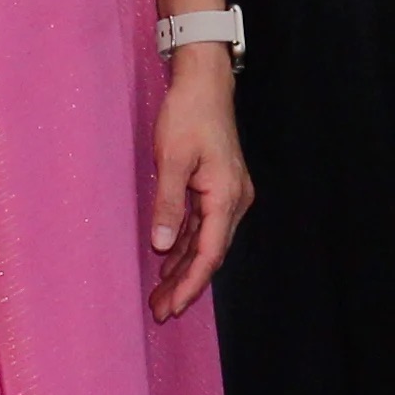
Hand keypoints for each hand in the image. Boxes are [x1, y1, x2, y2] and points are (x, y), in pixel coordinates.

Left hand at [148, 46, 248, 319]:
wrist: (204, 82)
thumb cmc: (189, 114)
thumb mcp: (172, 159)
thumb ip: (168, 204)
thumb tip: (163, 246)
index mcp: (226, 196)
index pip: (209, 253)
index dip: (190, 284)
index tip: (172, 307)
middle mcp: (234, 200)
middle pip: (210, 254)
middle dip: (185, 285)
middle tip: (160, 312)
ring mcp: (228, 194)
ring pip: (206, 242)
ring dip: (185, 269)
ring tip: (161, 296)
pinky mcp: (218, 188)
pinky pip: (202, 226)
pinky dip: (186, 246)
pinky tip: (170, 262)